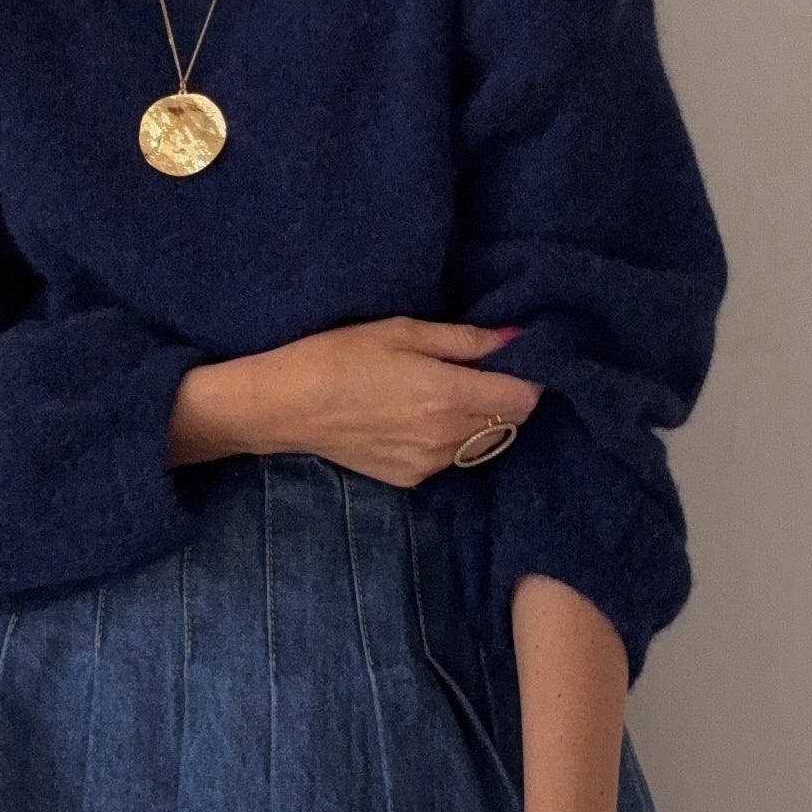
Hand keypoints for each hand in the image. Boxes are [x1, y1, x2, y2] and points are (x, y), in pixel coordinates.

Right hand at [171, 317, 539, 488]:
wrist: (283, 407)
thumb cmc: (338, 356)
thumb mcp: (402, 331)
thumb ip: (465, 340)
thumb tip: (516, 338)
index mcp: (449, 397)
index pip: (525, 399)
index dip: (528, 377)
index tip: (512, 359)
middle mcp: (447, 439)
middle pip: (510, 423)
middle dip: (505, 397)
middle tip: (476, 370)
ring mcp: (429, 464)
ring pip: (482, 443)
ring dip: (478, 419)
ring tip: (441, 392)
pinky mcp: (409, 479)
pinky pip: (450, 458)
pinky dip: (449, 438)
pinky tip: (414, 416)